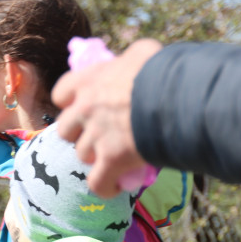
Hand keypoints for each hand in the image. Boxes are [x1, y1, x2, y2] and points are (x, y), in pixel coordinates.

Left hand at [52, 38, 162, 198]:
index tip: (82, 108)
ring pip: (83, 155)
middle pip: (66, 130)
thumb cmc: (164, 70)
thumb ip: (127, 61)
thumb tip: (130, 63)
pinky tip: (114, 187)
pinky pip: (98, 183)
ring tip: (114, 157)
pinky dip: (105, 187)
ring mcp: (97, 136)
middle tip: (98, 135)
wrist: (179, 95)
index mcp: (89, 81)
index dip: (70, 104)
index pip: (61, 94)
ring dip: (95, 158)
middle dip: (79, 134)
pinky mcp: (112, 160)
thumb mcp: (142, 54)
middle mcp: (86, 109)